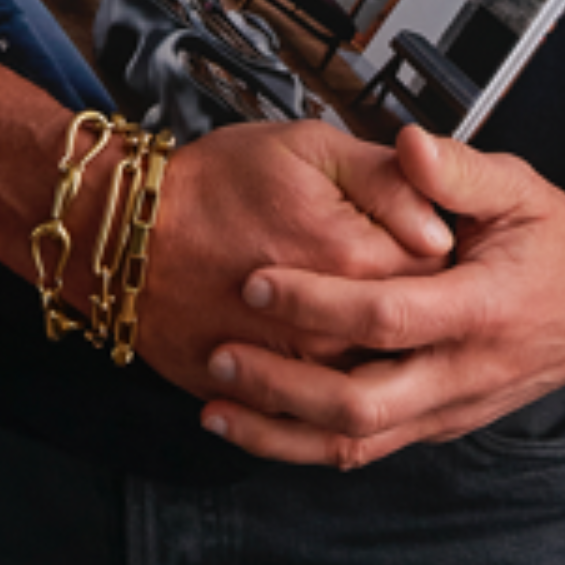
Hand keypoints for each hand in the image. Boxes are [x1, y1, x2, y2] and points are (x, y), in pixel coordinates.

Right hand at [123, 116, 452, 408]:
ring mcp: (291, 373)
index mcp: (357, 259)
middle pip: (404, 337)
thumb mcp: (310, 148)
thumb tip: (442, 230)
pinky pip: (306, 417)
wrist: (123, 234)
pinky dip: (317, 396)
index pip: (437, 275)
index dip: (434, 257)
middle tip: (381, 281)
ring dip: (367, 357)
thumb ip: (389, 183)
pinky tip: (313, 362)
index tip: (418, 242)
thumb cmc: (214, 183)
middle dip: (406, 312)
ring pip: (362, 380)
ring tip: (347, 319)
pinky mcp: (254, 398)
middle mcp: (330, 329)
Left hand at [191, 124, 564, 467]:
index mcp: (482, 308)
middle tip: (220, 356)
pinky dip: (309, 445)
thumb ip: (460, 170)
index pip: (385, 317)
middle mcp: (466, 372)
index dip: (315, 304)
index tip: (254, 282)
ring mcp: (454, 408)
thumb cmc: (558, 239)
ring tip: (216, 408)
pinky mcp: (444, 423)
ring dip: (282, 433)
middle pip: (362, 405)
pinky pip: (371, 449)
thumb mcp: (520, 187)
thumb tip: (408, 145)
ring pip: (360, 443)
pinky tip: (259, 428)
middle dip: (282, 388)